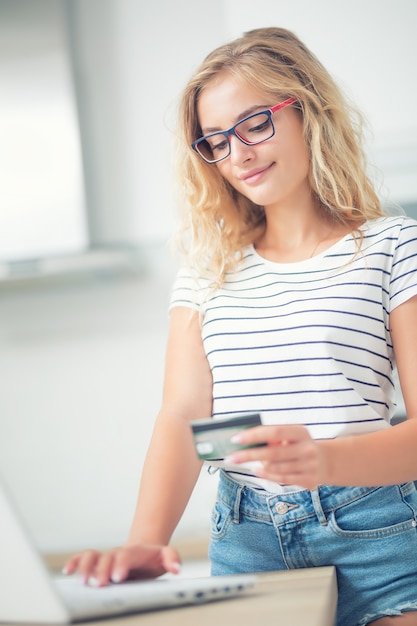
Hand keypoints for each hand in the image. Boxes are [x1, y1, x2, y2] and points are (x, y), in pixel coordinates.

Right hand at [62, 544, 181, 586]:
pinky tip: (68, 572)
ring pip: (92, 555)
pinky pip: (84, 557)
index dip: (121, 564)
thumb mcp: (167, 556)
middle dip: (102, 570)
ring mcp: (107, 556)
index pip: (126, 556)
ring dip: (85, 567)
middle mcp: (118, 553)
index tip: (118, 577)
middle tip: (99, 585)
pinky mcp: (98, 561)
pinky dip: (75, 562)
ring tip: (82, 582)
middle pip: (107, 557)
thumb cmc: (154, 558)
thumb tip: (176, 569)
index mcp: (134, 553)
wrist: (144, 549)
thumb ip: (172, 559)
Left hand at [228, 424, 326, 489]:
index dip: (254, 435)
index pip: (274, 432)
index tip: (236, 439)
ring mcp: (309, 466)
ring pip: (276, 468)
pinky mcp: (309, 480)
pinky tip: (257, 470)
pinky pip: (282, 479)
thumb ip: (273, 437)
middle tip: (231, 457)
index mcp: (301, 432)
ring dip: (258, 465)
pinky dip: (267, 475)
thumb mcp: (291, 435)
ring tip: (245, 462)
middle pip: (273, 453)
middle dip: (249, 455)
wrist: (326, 461)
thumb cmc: (299, 445)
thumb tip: (247, 441)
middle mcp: (307, 449)